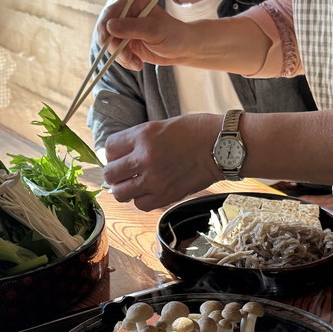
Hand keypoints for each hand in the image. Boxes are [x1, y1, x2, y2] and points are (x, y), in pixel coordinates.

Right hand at [95, 0, 192, 71]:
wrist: (183, 48)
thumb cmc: (173, 34)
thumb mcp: (154, 30)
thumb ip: (132, 27)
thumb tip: (109, 26)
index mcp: (133, 4)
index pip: (111, 12)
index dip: (104, 26)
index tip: (104, 40)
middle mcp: (127, 16)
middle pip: (107, 30)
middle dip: (114, 47)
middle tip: (126, 58)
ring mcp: (126, 31)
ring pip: (112, 45)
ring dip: (122, 57)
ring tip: (137, 63)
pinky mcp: (128, 45)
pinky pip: (118, 55)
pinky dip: (126, 62)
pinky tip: (138, 64)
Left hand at [102, 113, 221, 210]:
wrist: (223, 147)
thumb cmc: (196, 132)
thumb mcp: (161, 126)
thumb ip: (139, 140)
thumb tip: (122, 155)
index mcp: (143, 136)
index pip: (109, 147)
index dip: (112, 152)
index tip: (120, 154)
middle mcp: (145, 158)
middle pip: (111, 173)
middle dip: (115, 172)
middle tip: (124, 171)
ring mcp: (155, 179)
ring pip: (121, 193)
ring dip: (124, 188)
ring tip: (134, 183)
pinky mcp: (167, 195)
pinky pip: (140, 204)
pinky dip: (141, 200)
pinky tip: (149, 191)